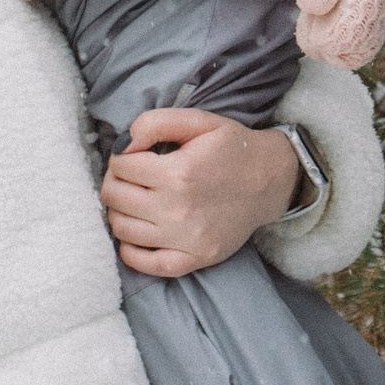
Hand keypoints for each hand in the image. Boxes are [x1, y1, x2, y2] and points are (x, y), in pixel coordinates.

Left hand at [100, 109, 303, 278]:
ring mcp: (186, 239)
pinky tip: (135, 232)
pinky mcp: (194, 259)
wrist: (271, 181)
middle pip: (115, 198)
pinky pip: (145, 264)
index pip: (120, 167)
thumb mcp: (198, 120)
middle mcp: (178, 209)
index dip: (119, 157)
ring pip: (122, 229)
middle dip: (114, 182)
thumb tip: (123, 144)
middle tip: (128, 177)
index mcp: (178, 172)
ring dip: (118, 212)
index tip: (130, 157)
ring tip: (132, 200)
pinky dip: (129, 250)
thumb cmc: (232, 148)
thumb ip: (155, 123)